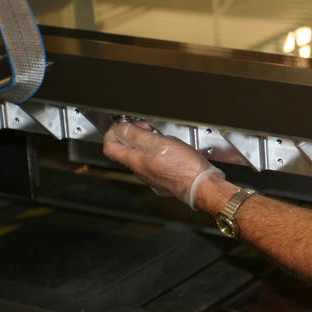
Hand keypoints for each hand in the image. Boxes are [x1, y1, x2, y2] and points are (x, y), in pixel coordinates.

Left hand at [103, 121, 223, 208]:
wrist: (202, 186)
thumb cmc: (184, 167)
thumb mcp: (158, 143)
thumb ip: (136, 135)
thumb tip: (121, 129)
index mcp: (136, 161)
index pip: (110, 147)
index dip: (113, 133)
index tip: (123, 125)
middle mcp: (140, 171)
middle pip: (125, 152)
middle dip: (132, 136)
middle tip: (146, 128)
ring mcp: (152, 177)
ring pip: (141, 159)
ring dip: (146, 145)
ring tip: (161, 138)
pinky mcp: (164, 181)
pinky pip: (154, 166)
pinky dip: (158, 155)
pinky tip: (170, 152)